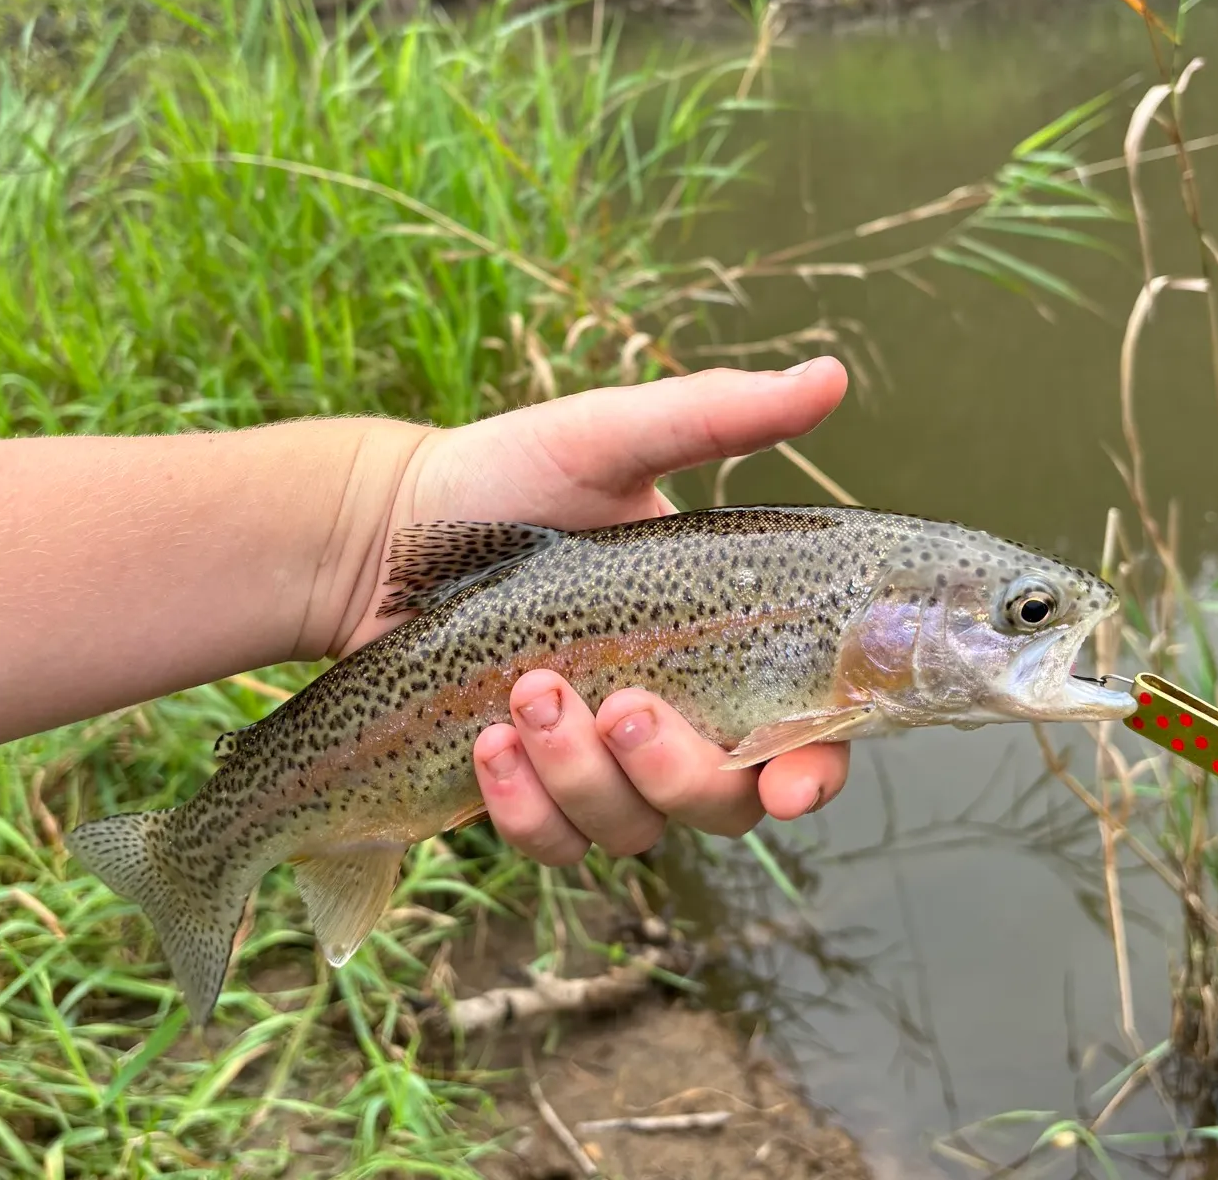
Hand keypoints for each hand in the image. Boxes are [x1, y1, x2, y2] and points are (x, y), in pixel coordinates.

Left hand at [357, 361, 851, 863]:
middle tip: (623, 702)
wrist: (385, 535)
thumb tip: (832, 375)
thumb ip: (719, 416)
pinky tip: (486, 744)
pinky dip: (525, 808)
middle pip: (724, 802)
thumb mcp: (612, 437)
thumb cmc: (509, 477)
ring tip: (525, 695)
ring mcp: (601, 765)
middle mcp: (674, 715)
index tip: (788, 781)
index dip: (811, 768)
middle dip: (678, 770)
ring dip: (584, 777)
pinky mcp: (529, 794)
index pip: (800, 731)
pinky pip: (552, 843)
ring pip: (635, 828)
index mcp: (717, 643)